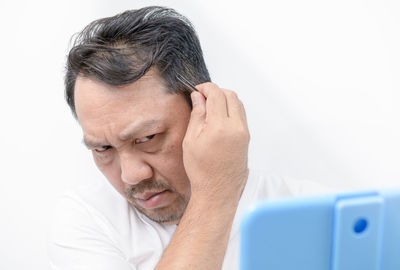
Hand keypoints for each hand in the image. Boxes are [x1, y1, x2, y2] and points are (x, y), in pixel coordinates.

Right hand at [182, 82, 249, 205]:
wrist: (218, 191)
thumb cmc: (202, 170)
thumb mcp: (191, 141)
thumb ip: (197, 115)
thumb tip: (198, 97)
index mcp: (220, 127)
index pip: (217, 94)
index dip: (206, 88)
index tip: (197, 89)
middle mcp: (236, 128)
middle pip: (230, 95)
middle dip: (216, 91)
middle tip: (203, 97)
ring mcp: (244, 133)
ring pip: (238, 104)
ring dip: (225, 99)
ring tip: (210, 107)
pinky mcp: (247, 138)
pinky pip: (241, 115)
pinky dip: (231, 109)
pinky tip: (219, 117)